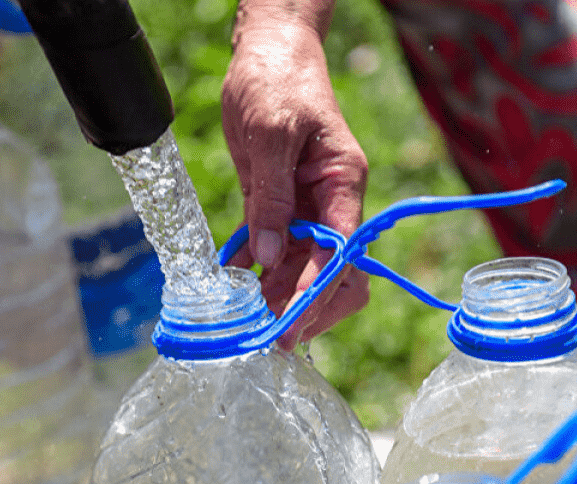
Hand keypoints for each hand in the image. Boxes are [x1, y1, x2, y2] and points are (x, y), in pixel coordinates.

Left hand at [222, 3, 369, 349]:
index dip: (317, 292)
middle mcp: (330, 203)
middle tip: (270, 337)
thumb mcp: (271, 134)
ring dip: (278, 297)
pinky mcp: (278, 204)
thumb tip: (269, 255)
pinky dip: (255, 272)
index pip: (340, 254)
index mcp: (342, 186)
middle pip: (332, 273)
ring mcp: (304, 207)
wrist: (267, 53)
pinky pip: (273, 250)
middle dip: (305, 307)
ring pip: (302, 268)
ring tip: (248, 323)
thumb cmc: (278, 82)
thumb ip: (270, 195)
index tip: (290, 324)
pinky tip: (233, 287)